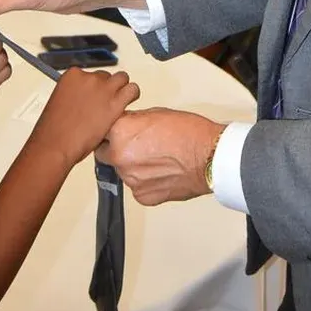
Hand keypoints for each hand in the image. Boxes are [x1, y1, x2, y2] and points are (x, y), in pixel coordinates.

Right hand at [30, 68, 140, 167]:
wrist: (56, 144)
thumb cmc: (54, 130)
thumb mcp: (60, 103)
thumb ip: (75, 95)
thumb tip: (86, 100)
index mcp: (72, 75)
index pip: (91, 74)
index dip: (94, 88)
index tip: (94, 97)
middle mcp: (89, 78)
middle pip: (106, 77)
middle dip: (107, 89)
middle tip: (104, 104)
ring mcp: (103, 88)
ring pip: (122, 79)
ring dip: (122, 89)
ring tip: (120, 101)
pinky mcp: (115, 102)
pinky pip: (133, 90)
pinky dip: (132, 95)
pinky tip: (128, 103)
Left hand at [97, 108, 222, 205]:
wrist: (210, 157)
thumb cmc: (189, 133)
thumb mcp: (156, 114)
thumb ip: (133, 121)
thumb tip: (125, 126)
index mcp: (120, 132)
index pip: (101, 131)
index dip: (111, 131)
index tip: (117, 132)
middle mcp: (120, 157)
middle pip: (105, 154)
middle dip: (116, 149)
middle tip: (138, 145)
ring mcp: (130, 179)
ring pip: (123, 171)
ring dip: (133, 166)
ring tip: (157, 159)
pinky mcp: (142, 196)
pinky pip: (137, 187)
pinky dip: (146, 181)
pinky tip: (163, 172)